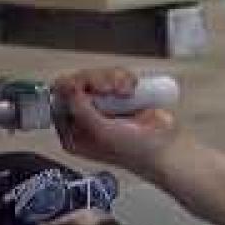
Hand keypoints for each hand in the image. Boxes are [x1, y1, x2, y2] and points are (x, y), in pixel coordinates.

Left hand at [53, 67, 179, 175]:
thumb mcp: (102, 133)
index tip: (83, 87)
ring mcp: (102, 105)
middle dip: (94, 82)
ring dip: (111, 79)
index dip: (69, 89)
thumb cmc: (133, 149)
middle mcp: (84, 119)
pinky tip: (131, 88)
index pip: (58, 102)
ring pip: (95, 76)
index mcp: (73, 133)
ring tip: (126, 91)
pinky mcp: (118, 95)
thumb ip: (81, 110)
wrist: (166, 147)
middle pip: (76, 84)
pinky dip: (123, 78)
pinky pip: (113, 75)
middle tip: (110, 89)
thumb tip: (67, 87)